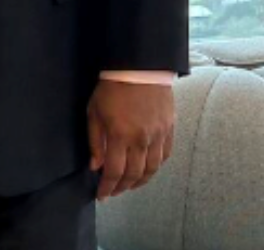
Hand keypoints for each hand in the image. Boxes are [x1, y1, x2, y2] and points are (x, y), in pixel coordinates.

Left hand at [87, 80, 174, 199]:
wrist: (140, 67)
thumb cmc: (112, 88)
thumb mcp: (94, 111)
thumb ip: (94, 141)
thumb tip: (95, 166)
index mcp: (120, 135)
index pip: (114, 171)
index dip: (107, 187)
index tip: (102, 195)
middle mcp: (141, 140)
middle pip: (134, 174)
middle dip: (122, 187)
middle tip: (113, 192)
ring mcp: (158, 136)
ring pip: (152, 169)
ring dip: (140, 182)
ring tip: (129, 185)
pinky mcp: (169, 130)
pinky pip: (165, 156)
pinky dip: (155, 168)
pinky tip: (147, 170)